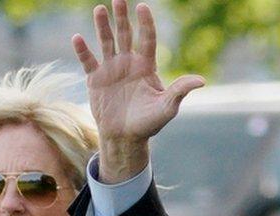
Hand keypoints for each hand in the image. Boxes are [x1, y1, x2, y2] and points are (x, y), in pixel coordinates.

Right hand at [72, 1, 204, 181]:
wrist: (126, 138)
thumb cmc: (149, 123)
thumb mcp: (167, 107)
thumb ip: (180, 91)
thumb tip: (201, 81)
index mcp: (146, 66)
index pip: (146, 39)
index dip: (145, 23)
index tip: (142, 7)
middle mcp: (128, 63)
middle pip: (125, 34)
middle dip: (122, 17)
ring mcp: (111, 69)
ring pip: (106, 42)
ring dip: (102, 26)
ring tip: (99, 9)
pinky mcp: (95, 79)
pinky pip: (88, 61)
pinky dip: (83, 50)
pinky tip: (78, 38)